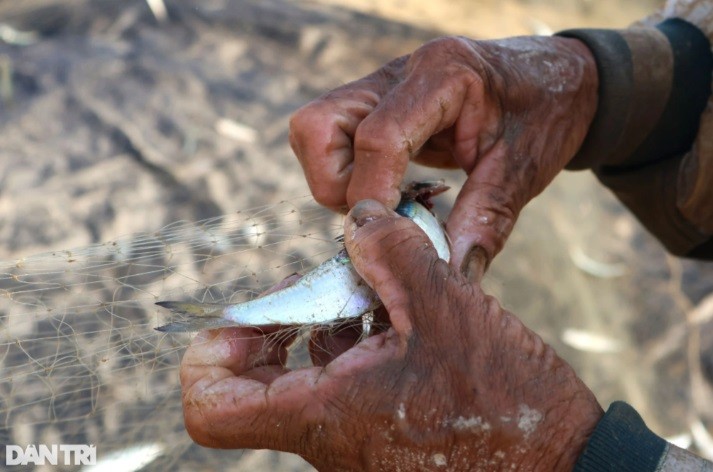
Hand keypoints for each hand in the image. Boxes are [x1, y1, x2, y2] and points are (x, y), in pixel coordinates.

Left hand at [180, 200, 602, 470]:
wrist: (560, 466)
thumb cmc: (507, 404)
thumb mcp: (448, 308)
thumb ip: (392, 253)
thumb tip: (358, 218)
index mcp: (326, 414)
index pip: (210, 411)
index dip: (206, 360)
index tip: (243, 322)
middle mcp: (328, 438)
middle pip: (249, 389)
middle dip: (269, 330)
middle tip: (304, 293)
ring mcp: (354, 442)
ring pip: (302, 382)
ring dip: (319, 329)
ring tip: (364, 292)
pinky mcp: (381, 435)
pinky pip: (341, 389)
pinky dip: (351, 347)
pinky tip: (390, 318)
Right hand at [289, 35, 597, 272]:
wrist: (556, 80)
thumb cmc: (545, 116)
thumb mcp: (523, 171)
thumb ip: (484, 222)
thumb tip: (449, 278)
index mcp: (443, 75)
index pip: (378, 137)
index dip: (372, 195)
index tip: (385, 238)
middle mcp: (399, 72)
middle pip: (318, 126)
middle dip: (336, 185)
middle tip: (383, 213)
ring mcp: (382, 84)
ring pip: (314, 131)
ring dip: (335, 179)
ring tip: (387, 202)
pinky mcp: (375, 103)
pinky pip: (331, 138)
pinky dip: (347, 173)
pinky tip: (390, 189)